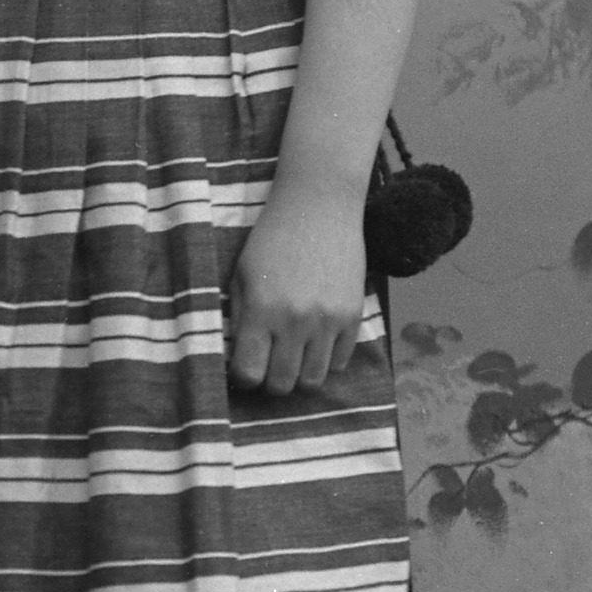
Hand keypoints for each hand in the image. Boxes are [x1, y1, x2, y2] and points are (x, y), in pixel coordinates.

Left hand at [229, 187, 369, 398]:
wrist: (319, 207)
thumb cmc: (271, 239)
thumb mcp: (241, 275)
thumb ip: (238, 319)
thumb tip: (238, 360)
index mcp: (261, 310)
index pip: (249, 373)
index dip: (243, 378)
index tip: (244, 369)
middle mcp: (295, 320)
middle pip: (282, 385)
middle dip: (270, 382)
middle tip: (268, 366)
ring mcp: (328, 321)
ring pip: (313, 381)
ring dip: (299, 375)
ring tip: (292, 357)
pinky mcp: (353, 316)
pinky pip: (340, 362)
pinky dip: (325, 360)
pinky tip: (315, 342)